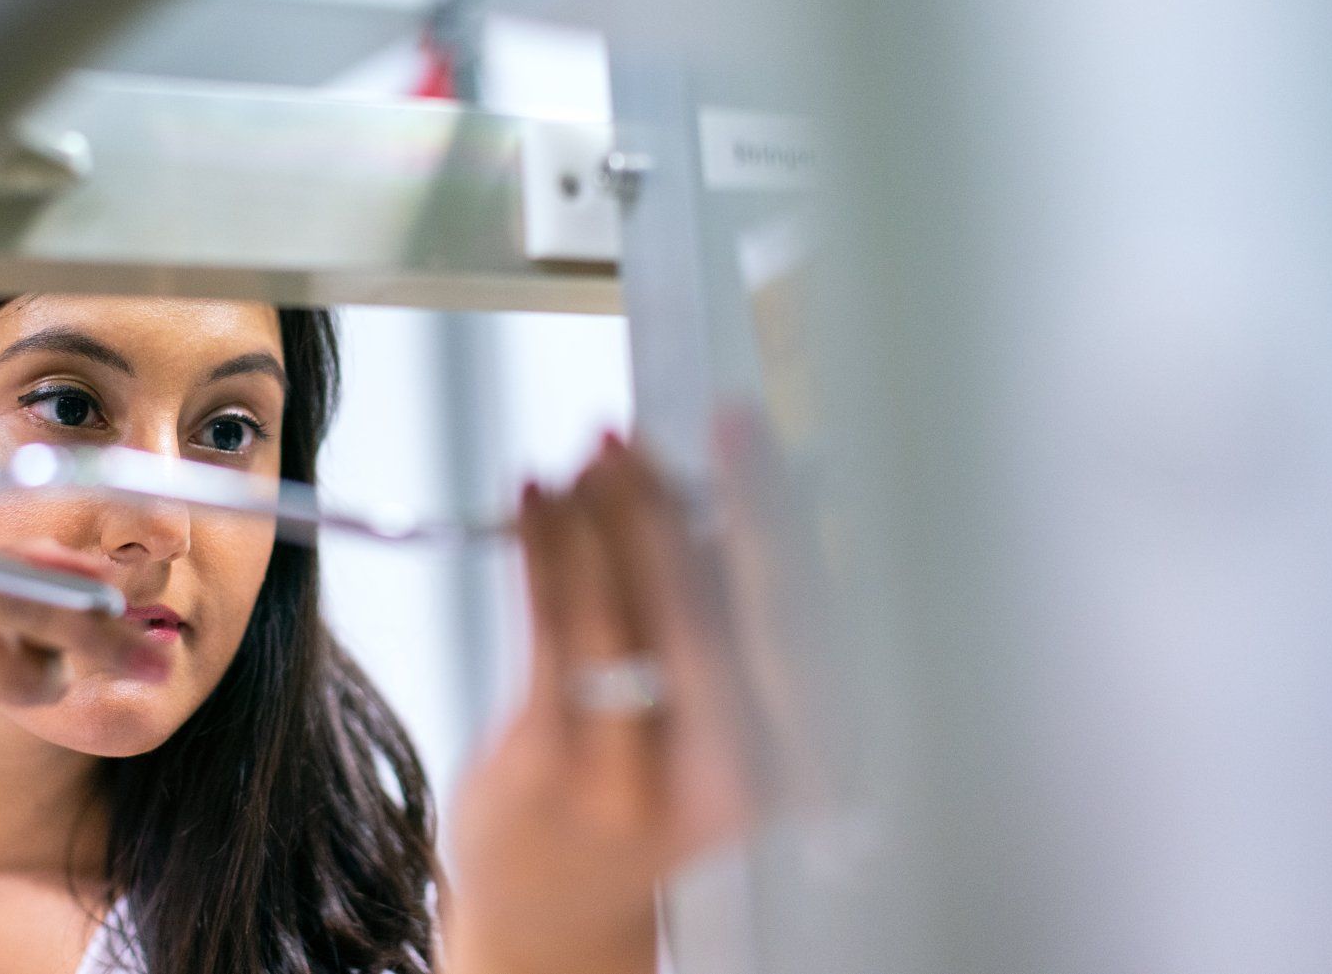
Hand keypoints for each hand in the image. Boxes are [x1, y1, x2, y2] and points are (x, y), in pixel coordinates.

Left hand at [444, 436, 755, 973]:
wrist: (554, 901)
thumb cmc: (644, 776)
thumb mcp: (715, 712)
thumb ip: (726, 614)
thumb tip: (723, 480)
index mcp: (794, 758)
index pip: (795, 614)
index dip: (770, 511)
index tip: (744, 430)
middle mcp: (729, 776)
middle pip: (713, 613)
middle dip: (676, 506)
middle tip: (647, 433)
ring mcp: (636, 779)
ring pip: (623, 614)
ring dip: (602, 515)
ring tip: (589, 453)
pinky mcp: (551, 770)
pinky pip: (550, 631)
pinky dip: (543, 548)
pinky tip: (536, 497)